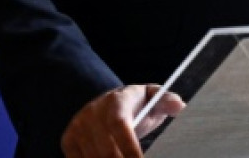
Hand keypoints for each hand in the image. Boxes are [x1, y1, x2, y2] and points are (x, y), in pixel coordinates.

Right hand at [60, 84, 184, 157]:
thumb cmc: (137, 105)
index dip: (131, 148)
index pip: (120, 126)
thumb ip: (166, 101)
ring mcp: (78, 127)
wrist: (107, 103)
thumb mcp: (153, 98)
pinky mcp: (68, 140)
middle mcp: (92, 112)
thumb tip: (180, 106)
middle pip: (106, 150)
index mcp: (116, 101)